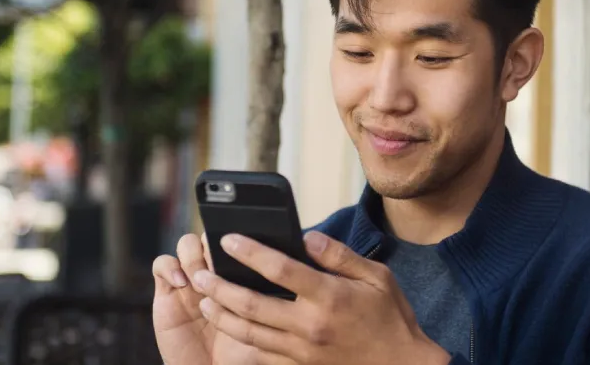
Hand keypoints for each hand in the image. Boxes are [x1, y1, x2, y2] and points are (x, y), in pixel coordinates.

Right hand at [152, 234, 297, 364]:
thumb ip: (284, 297)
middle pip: (212, 238)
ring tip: (202, 275)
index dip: (242, 238)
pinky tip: (182, 282)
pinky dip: (170, 267)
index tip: (246, 240)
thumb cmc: (246, 353)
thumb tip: (304, 259)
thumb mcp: (272, 327)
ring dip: (194, 254)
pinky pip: (162, 265)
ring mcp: (190, 279)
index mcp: (242, 274)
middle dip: (216, 245)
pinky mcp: (167, 291)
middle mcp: (215, 271)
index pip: (241, 241)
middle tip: (224, 255)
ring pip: (188, 245)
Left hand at [192, 231, 451, 364]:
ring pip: (249, 333)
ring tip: (204, 299)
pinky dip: (241, 341)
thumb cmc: (391, 319)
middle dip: (220, 287)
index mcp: (329, 297)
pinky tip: (229, 328)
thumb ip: (339, 255)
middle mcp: (310, 325)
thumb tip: (307, 237)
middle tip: (199, 272)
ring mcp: (302, 351)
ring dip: (222, 315)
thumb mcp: (376, 278)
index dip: (250, 252)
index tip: (228, 239)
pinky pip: (262, 355)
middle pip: (252, 305)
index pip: (280, 270)